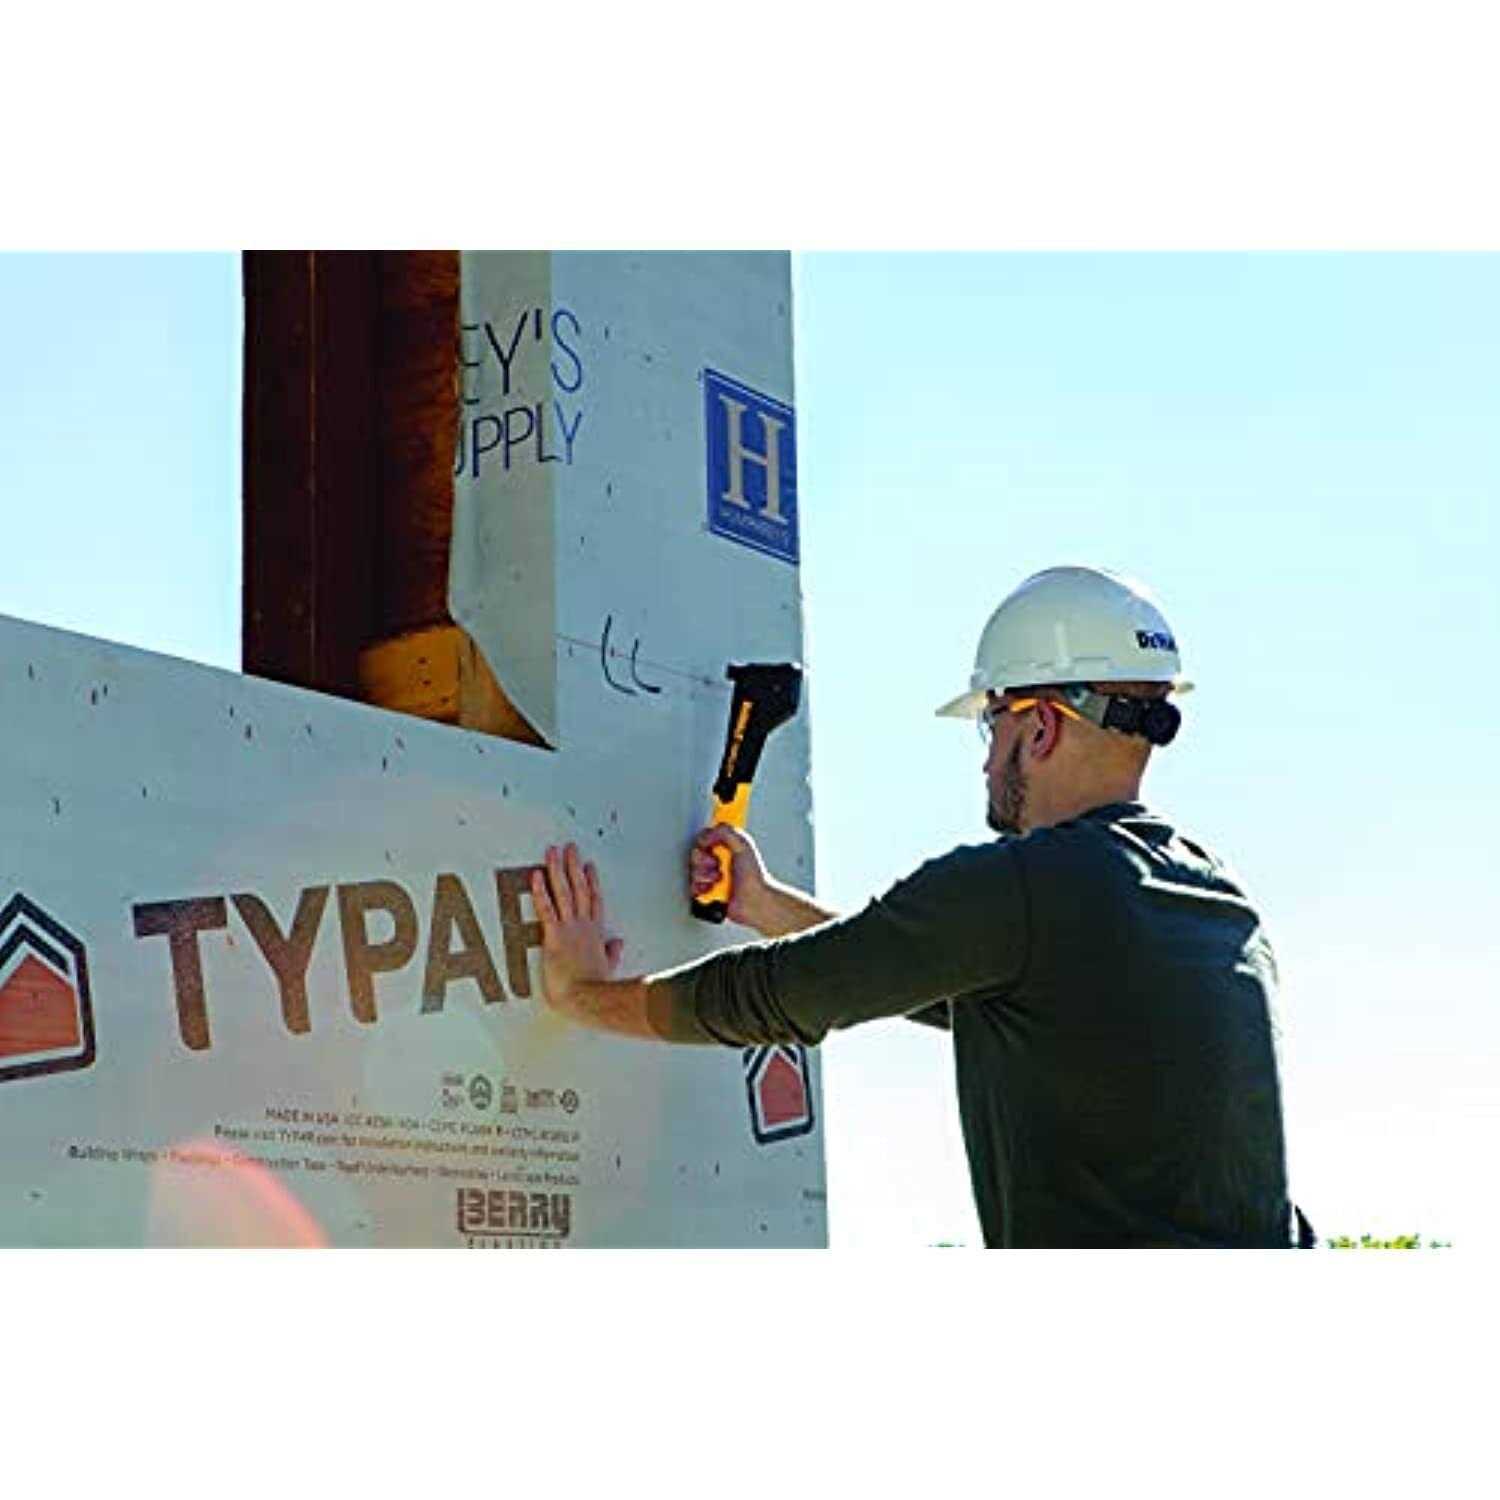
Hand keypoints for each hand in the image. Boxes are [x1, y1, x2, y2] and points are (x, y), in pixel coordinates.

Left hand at [530, 843, 623, 1010]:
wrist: (588, 999)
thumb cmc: (595, 989)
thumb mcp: (607, 968)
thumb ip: (612, 954)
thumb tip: (618, 944)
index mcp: (595, 934)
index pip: (594, 901)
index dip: (592, 882)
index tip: (588, 866)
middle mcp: (583, 926)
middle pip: (580, 888)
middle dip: (574, 866)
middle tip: (570, 847)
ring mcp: (570, 929)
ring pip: (564, 892)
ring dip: (558, 869)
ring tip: (553, 851)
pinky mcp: (555, 936)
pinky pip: (546, 908)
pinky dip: (541, 891)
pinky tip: (536, 875)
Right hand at [689, 824, 770, 928]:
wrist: (755, 902)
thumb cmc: (754, 877)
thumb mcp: (743, 845)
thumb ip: (726, 831)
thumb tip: (708, 831)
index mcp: (726, 848)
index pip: (704, 838)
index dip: (704, 842)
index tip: (710, 846)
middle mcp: (717, 862)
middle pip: (695, 854)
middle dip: (704, 861)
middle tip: (716, 865)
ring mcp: (711, 878)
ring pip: (692, 871)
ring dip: (704, 876)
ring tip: (718, 880)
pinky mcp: (706, 893)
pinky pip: (692, 888)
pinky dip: (701, 888)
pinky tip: (712, 889)